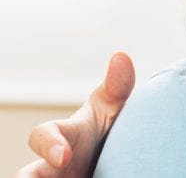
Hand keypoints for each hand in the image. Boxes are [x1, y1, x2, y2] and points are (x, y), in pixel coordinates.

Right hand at [16, 52, 134, 177]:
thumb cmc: (109, 129)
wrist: (115, 156)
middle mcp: (52, 166)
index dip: (49, 145)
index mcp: (64, 138)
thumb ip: (117, 87)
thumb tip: (122, 55)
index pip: (44, 135)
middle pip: (28, 175)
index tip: (63, 156)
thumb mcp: (114, 109)